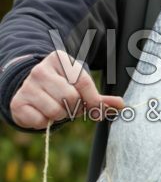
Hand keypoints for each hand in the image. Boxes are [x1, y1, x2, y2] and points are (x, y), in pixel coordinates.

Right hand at [10, 50, 124, 128]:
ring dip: (59, 116)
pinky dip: (44, 122)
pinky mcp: (18, 102)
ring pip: (55, 111)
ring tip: (55, 107)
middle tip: (68, 105)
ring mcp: (27, 86)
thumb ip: (100, 98)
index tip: (93, 109)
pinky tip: (41, 113)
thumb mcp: (80, 87)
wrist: (30, 88)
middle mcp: (41, 70)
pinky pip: (40, 121)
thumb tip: (122, 105)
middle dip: (74, 108)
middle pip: (70, 98)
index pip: (84, 83)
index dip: (93, 101)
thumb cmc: (62, 87)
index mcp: (60, 59)